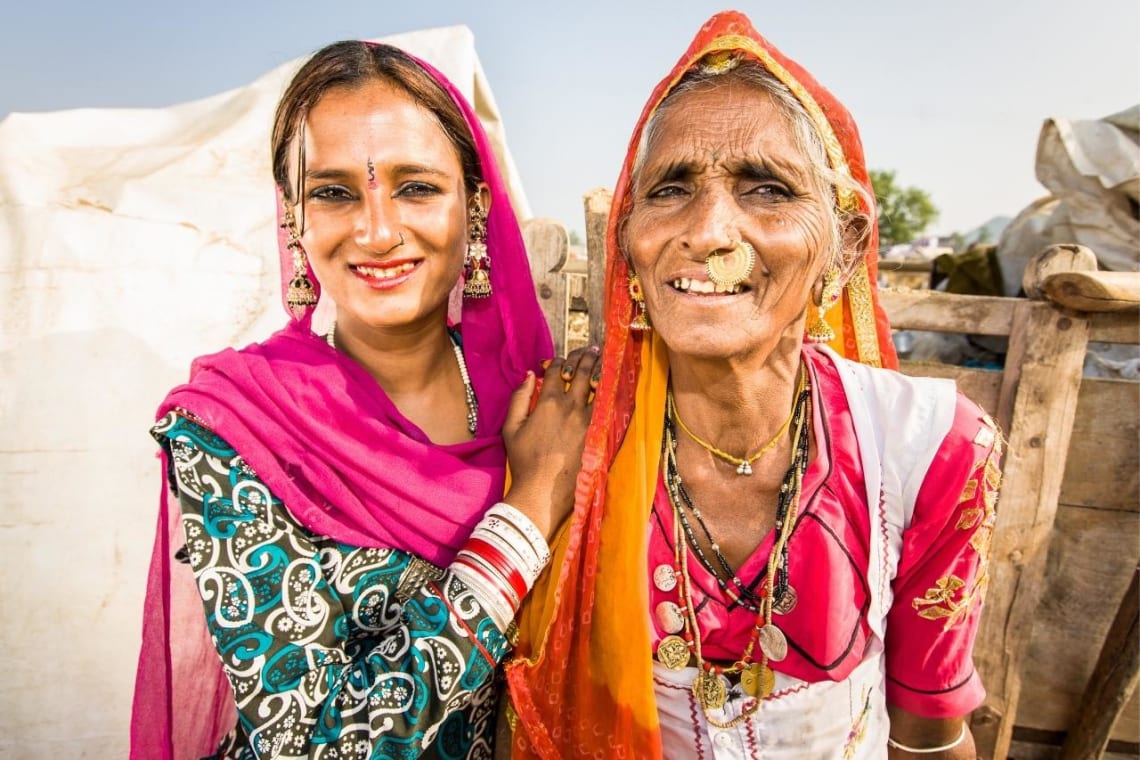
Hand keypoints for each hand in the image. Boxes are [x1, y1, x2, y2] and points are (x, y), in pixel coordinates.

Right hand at [501, 346, 599, 541]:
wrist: (542, 490)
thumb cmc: (523, 461)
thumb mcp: (511, 427)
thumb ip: (520, 398)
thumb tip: (530, 375)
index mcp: (548, 402)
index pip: (556, 371)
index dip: (558, 361)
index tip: (560, 361)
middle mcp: (571, 406)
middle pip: (581, 372)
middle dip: (586, 357)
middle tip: (592, 350)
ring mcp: (588, 420)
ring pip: (599, 387)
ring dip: (600, 371)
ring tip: (604, 361)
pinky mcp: (598, 434)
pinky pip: (607, 407)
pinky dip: (609, 394)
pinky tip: (612, 388)